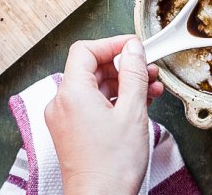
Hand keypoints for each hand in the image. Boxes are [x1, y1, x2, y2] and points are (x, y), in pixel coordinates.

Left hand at [45, 35, 163, 194]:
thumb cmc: (112, 167)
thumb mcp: (132, 111)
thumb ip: (133, 73)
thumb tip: (133, 48)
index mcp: (71, 93)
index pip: (86, 50)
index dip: (112, 44)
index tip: (133, 46)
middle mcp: (62, 103)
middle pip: (92, 68)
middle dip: (123, 66)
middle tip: (148, 69)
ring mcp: (65, 118)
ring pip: (95, 86)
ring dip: (123, 84)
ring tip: (149, 89)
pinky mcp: (72, 131)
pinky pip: (92, 104)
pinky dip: (114, 100)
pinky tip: (137, 105)